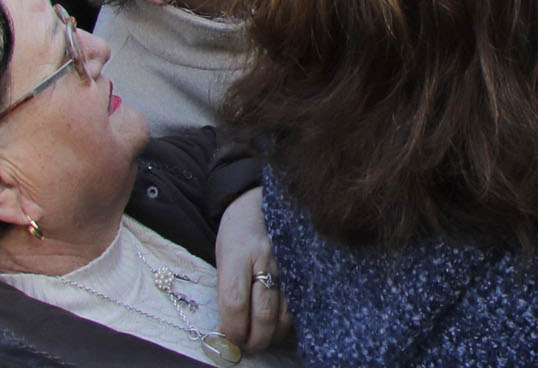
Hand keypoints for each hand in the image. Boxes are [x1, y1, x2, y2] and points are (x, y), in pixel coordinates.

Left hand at [214, 188, 291, 352]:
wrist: (266, 196)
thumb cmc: (239, 229)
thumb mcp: (224, 254)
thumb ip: (229, 288)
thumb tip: (231, 330)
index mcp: (238, 253)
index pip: (233, 303)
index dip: (231, 330)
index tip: (227, 342)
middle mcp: (267, 257)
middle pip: (263, 313)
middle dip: (254, 340)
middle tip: (248, 347)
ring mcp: (291, 261)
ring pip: (287, 313)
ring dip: (274, 335)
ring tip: (266, 339)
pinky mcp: (307, 263)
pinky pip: (303, 301)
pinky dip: (293, 320)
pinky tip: (285, 325)